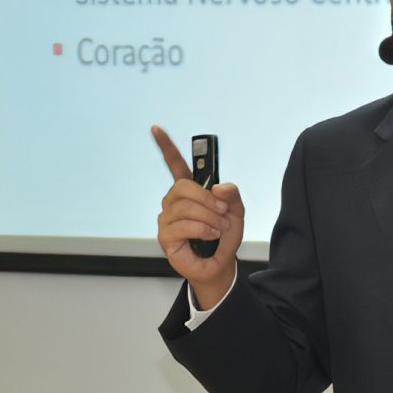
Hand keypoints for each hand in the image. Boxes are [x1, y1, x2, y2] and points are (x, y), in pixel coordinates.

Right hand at [152, 125, 244, 307]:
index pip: (174, 164)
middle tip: (223, 210)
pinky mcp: (165, 237)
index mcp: (189, 191)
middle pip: (183, 187)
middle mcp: (174, 201)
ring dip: (210, 217)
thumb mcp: (236, 211)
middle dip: (207, 199)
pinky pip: (183, 225)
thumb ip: (232, 195)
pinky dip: (203, 229)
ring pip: (185, 207)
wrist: (222, 264)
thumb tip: (218, 187)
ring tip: (219, 228)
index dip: (166, 146)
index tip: (156, 128)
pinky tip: (211, 235)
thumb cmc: (224, 236)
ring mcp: (167, 218)